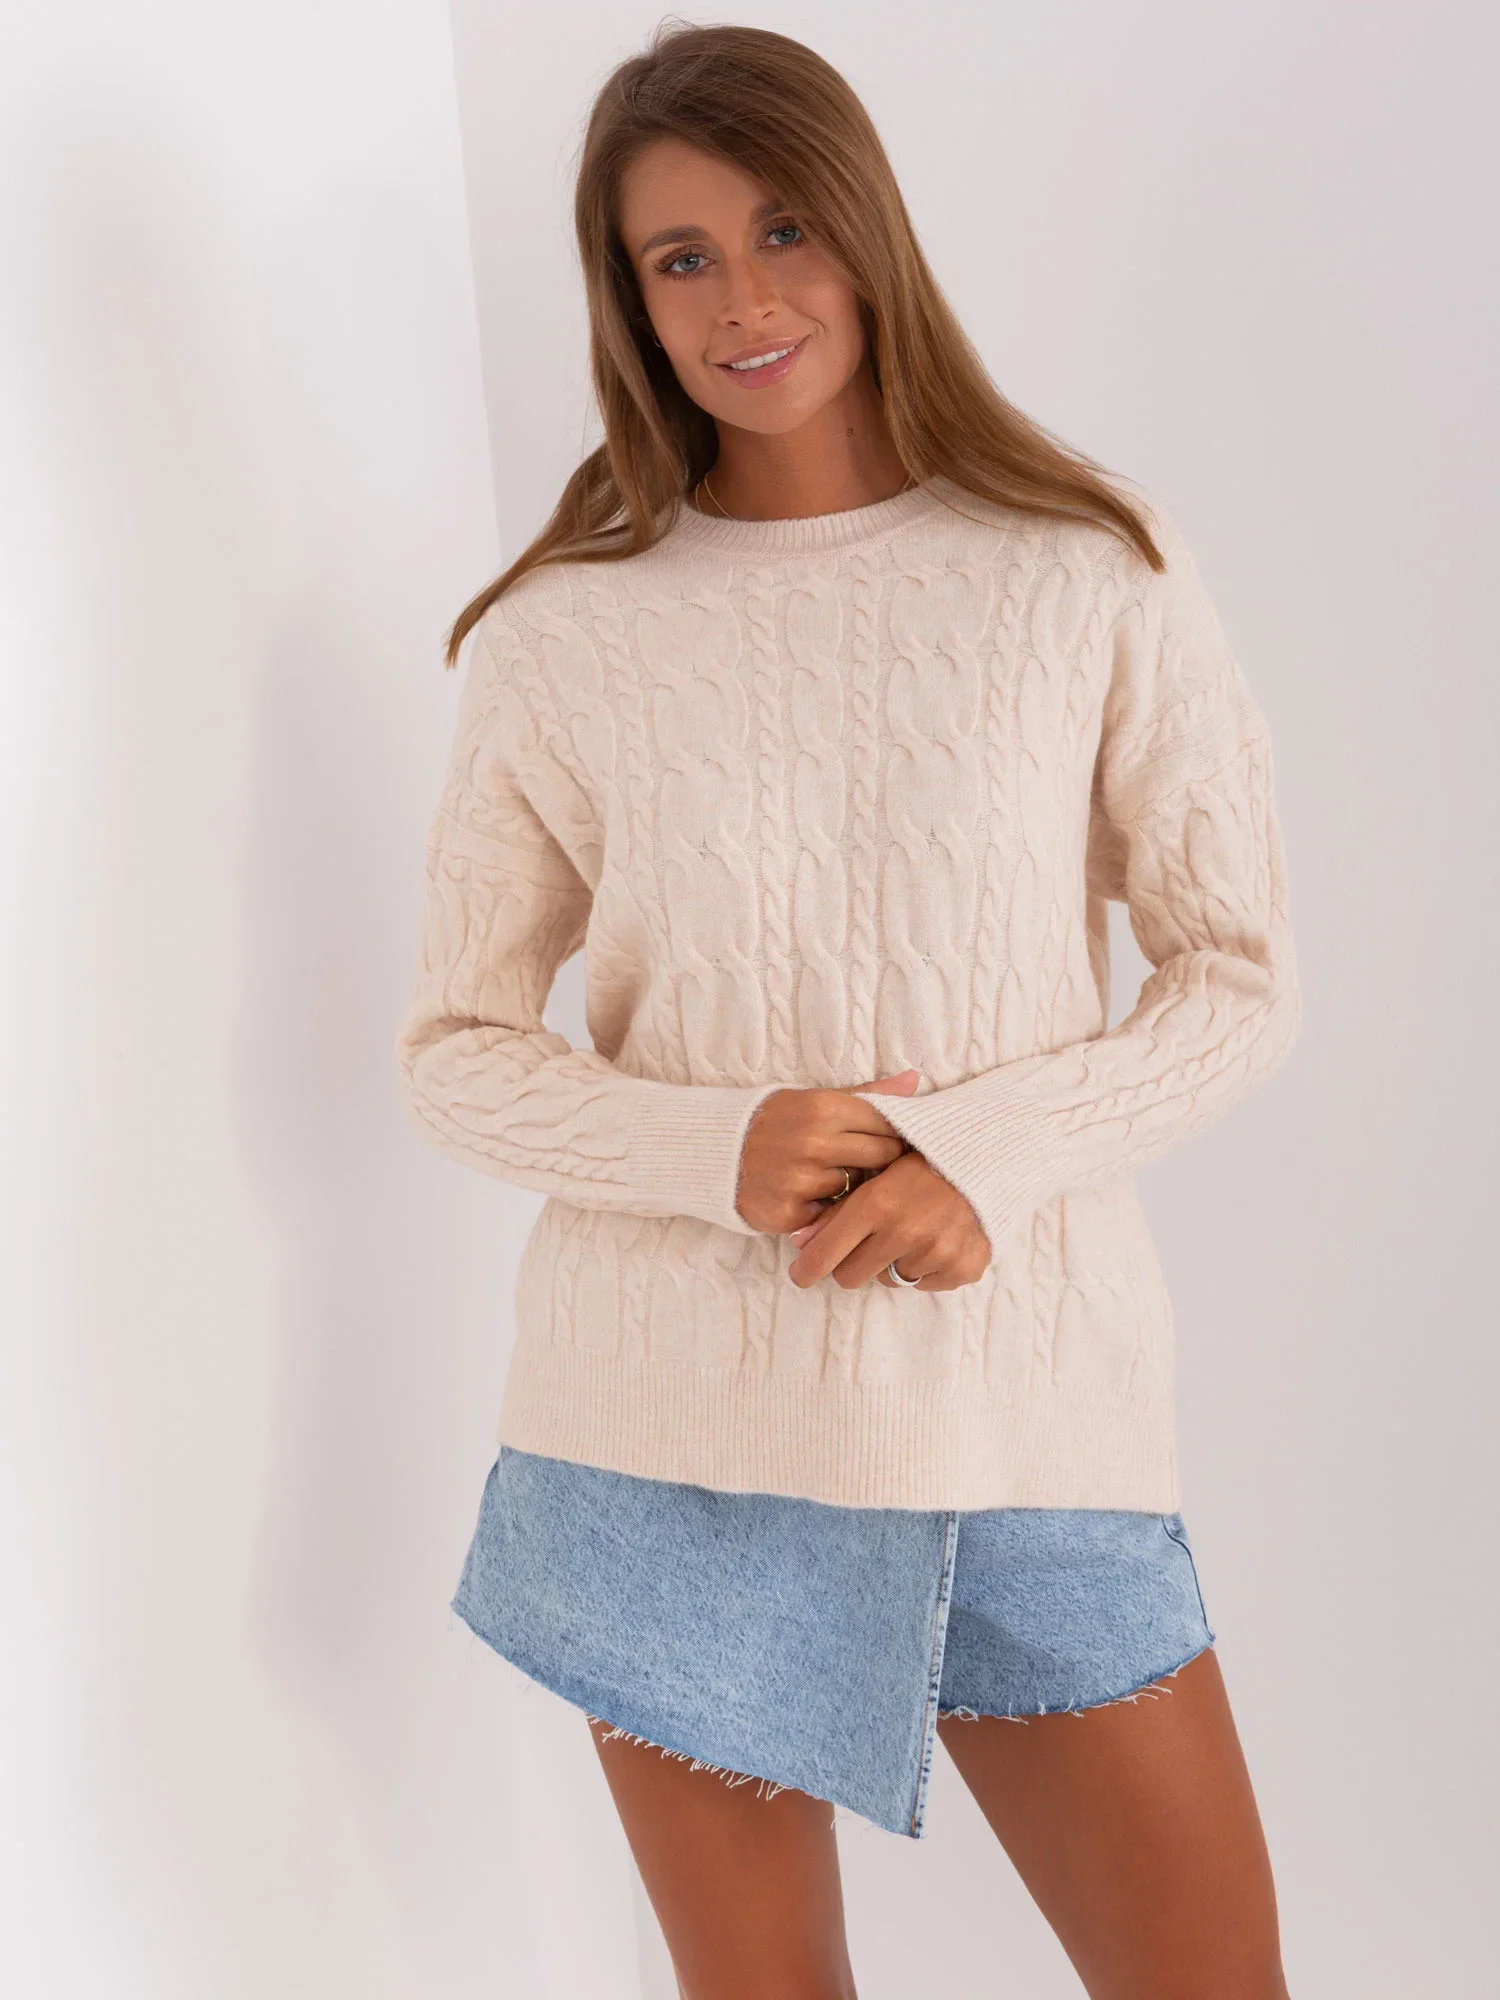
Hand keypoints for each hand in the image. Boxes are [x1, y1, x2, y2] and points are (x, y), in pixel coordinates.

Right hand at [734, 1070, 920, 1234]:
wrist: (718, 1154)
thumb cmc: (778, 1122)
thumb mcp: (817, 1099)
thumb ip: (868, 1094)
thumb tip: (915, 1080)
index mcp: (824, 1108)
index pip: (888, 1123)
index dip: (896, 1133)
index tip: (893, 1139)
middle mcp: (814, 1143)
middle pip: (882, 1157)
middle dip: (883, 1161)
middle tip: (869, 1161)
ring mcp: (802, 1180)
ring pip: (859, 1188)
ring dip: (854, 1187)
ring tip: (832, 1176)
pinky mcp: (791, 1213)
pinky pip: (832, 1215)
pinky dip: (827, 1209)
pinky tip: (811, 1197)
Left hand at [786, 1149, 991, 1291]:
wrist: (986, 1159)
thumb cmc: (922, 1162)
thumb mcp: (875, 1174)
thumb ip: (837, 1210)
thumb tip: (800, 1243)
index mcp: (877, 1204)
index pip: (825, 1256)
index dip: (807, 1269)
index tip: (801, 1274)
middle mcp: (905, 1231)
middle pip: (849, 1277)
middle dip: (850, 1263)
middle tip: (865, 1243)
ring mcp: (935, 1253)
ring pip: (889, 1280)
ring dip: (893, 1262)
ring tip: (912, 1229)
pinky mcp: (961, 1268)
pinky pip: (925, 1284)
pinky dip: (926, 1268)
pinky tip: (936, 1237)